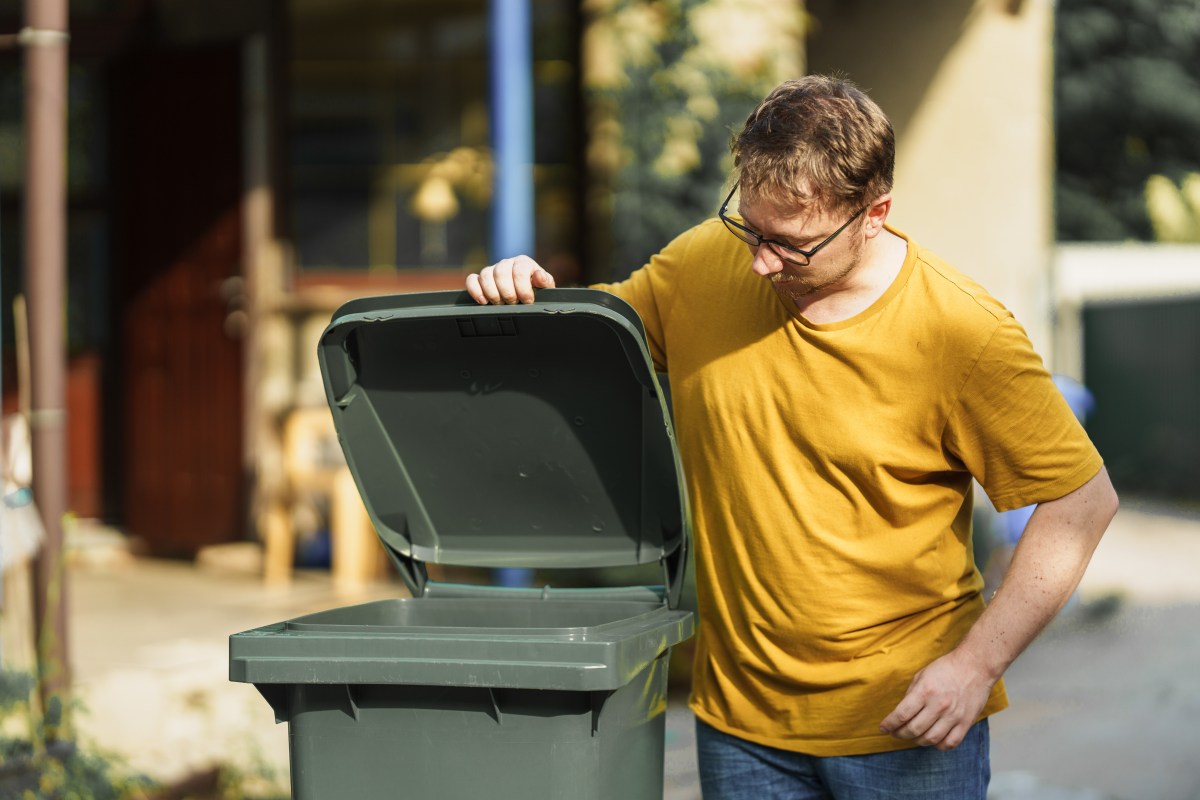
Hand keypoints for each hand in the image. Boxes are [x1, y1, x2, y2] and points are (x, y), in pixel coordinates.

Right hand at [465, 256, 555, 304]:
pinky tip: (483, 302)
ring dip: (493, 293)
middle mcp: (506, 263)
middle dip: (508, 293)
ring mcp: (492, 270)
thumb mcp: (546, 288)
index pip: (519, 271)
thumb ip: (545, 281)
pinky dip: (475, 290)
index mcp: (523, 262)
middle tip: (514, 303)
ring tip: (501, 304)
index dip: (523, 289)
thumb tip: (538, 276)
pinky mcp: (480, 279)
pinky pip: (472, 279)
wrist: (528, 295)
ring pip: (485, 275)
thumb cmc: (537, 291)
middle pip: (501, 273)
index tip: (528, 301)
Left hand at [878, 649, 995, 750]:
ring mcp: (954, 716)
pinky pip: (950, 743)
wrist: (974, 667)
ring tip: (912, 736)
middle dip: (899, 734)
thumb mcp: (922, 675)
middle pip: (914, 730)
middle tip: (895, 733)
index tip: (883, 728)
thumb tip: (901, 713)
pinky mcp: (966, 722)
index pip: (902, 714)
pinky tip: (932, 740)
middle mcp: (938, 705)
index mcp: (925, 691)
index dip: (889, 724)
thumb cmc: (946, 669)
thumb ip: (911, 695)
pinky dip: (938, 745)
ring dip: (917, 741)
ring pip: (930, 739)